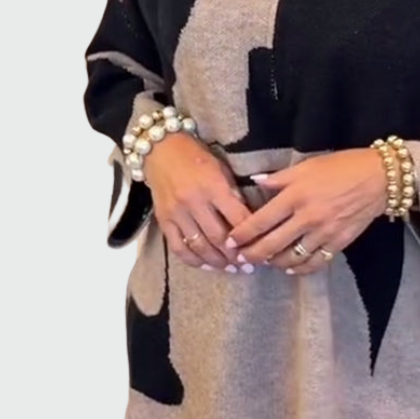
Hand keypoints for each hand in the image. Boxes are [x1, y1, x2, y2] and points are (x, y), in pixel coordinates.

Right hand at [144, 134, 253, 268]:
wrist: (160, 150)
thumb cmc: (195, 157)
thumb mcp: (221, 168)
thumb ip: (233, 194)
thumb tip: (247, 221)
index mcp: (212, 186)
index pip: (236, 217)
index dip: (250, 236)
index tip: (259, 248)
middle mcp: (194, 201)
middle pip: (218, 237)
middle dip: (235, 256)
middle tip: (248, 266)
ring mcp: (177, 213)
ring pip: (199, 246)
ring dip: (217, 262)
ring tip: (230, 268)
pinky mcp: (164, 220)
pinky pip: (178, 247)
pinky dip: (193, 260)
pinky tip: (206, 266)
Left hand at [225, 149, 388, 274]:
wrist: (379, 178)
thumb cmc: (342, 167)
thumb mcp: (307, 166)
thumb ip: (280, 178)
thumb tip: (255, 182)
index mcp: (295, 196)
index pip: (260, 220)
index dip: (242, 234)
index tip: (231, 241)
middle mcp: (307, 217)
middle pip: (271, 244)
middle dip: (252, 255)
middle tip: (241, 259)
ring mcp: (323, 233)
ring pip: (291, 257)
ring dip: (274, 262)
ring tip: (265, 261)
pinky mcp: (338, 243)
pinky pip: (314, 263)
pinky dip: (300, 269)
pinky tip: (291, 268)